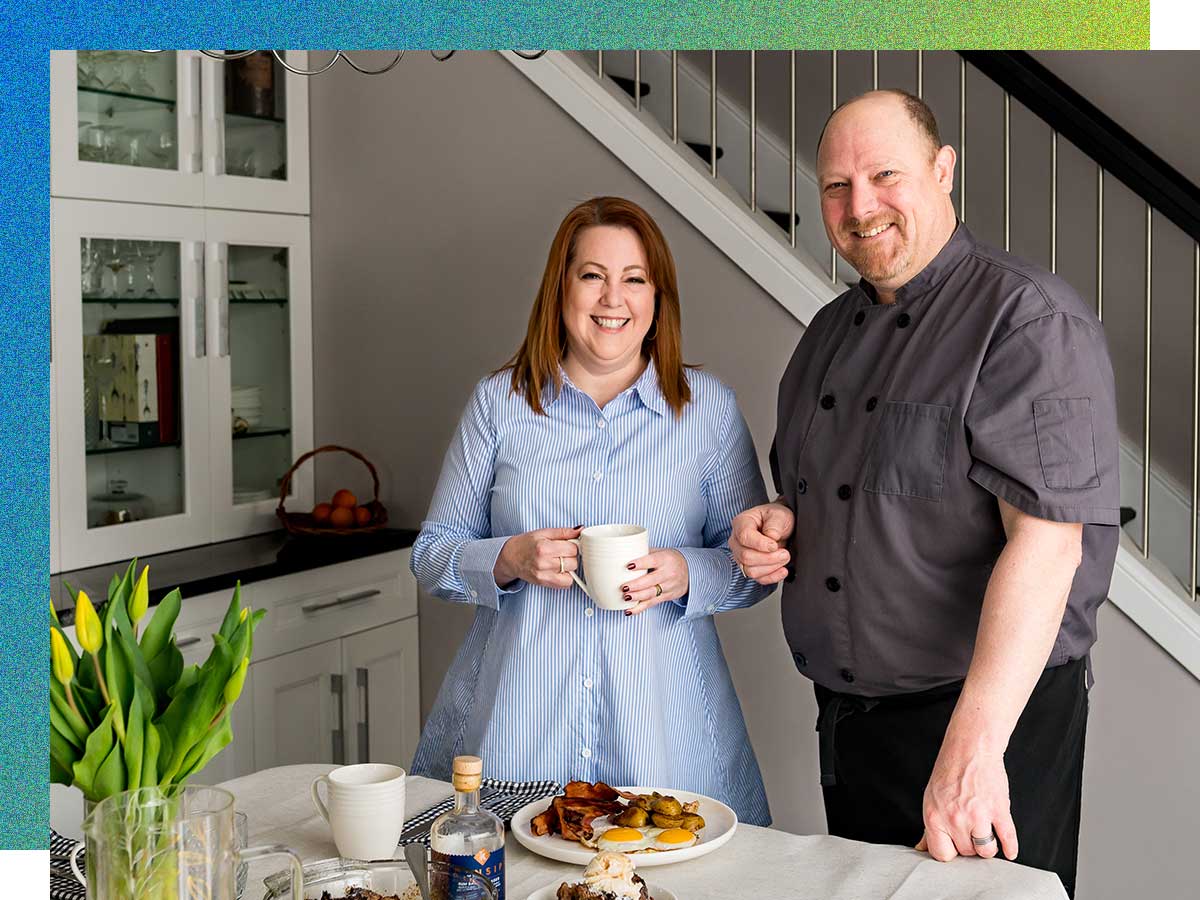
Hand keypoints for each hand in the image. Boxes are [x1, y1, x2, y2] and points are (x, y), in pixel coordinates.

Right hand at [493, 526, 582, 588]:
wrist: (510, 557)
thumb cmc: (526, 543)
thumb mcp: (544, 533)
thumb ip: (564, 532)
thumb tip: (581, 530)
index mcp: (544, 547)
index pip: (572, 548)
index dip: (573, 545)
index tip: (568, 544)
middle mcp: (544, 562)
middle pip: (573, 561)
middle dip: (571, 556)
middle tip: (562, 553)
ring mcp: (543, 575)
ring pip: (571, 573)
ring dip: (569, 567)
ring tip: (559, 561)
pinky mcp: (544, 583)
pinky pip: (565, 584)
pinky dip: (566, 578)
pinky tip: (558, 571)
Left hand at [619, 549, 688, 615]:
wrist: (690, 570)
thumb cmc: (670, 559)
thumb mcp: (661, 552)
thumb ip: (644, 553)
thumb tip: (622, 554)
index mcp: (665, 559)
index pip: (652, 561)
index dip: (641, 564)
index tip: (628, 566)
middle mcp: (668, 573)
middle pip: (651, 580)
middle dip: (636, 585)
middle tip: (623, 587)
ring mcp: (668, 586)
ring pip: (651, 594)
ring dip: (637, 597)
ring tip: (625, 597)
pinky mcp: (667, 596)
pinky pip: (652, 603)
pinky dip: (639, 608)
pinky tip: (629, 610)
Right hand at [729, 502, 793, 583]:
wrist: (782, 527)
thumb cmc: (777, 518)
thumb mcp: (780, 515)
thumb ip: (775, 524)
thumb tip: (771, 537)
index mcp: (741, 523)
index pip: (744, 537)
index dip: (761, 544)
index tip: (775, 545)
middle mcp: (737, 540)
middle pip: (746, 556)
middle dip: (769, 558)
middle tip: (784, 553)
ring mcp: (741, 555)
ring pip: (750, 570)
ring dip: (771, 567)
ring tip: (784, 558)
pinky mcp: (749, 567)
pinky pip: (757, 578)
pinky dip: (772, 577)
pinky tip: (782, 570)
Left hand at [915, 745, 1018, 862]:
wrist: (970, 748)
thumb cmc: (950, 771)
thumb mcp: (932, 798)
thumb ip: (929, 827)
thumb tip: (922, 847)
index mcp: (934, 816)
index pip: (941, 854)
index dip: (950, 852)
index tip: (955, 846)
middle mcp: (954, 818)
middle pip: (966, 853)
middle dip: (969, 845)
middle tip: (970, 831)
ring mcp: (978, 815)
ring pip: (986, 851)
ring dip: (988, 845)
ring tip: (985, 832)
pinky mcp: (998, 809)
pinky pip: (1007, 838)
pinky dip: (1010, 847)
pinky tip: (1009, 850)